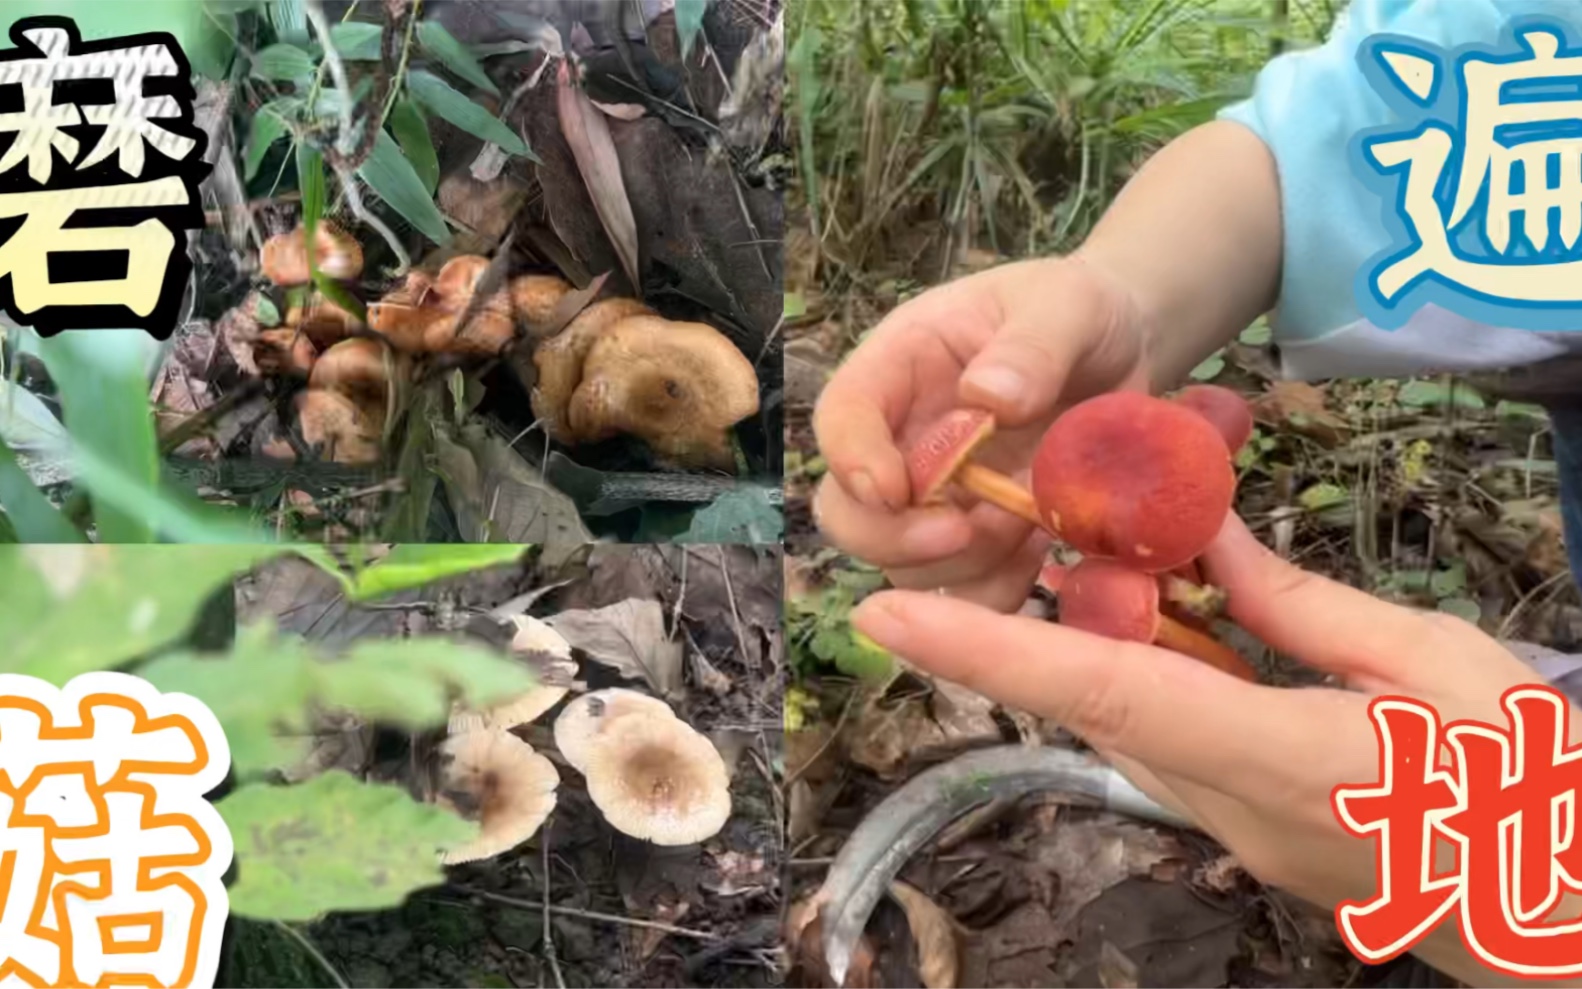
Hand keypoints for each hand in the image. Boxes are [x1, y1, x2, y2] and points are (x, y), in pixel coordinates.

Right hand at [812, 256, 1147, 610]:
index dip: (851, 459)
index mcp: (900, 368)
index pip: (842, 416)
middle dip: (892, 535)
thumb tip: (989, 399)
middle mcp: (900, 441)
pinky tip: (1039, 553)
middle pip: (846, 510)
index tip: (891, 488)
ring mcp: (935, 499)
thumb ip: (1032, 346)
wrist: (1122, 350)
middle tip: (962, 530)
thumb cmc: (1079, 312)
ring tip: (1027, 524)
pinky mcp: (976, 540)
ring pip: (900, 564)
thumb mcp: (1067, 305)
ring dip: (958, 563)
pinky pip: (963, 592)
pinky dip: (995, 591)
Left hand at [848, 513, 1563, 985]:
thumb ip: (1305, 607)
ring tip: (1081, 563)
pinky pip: (1163, 746)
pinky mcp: (1245, 837)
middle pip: (1093, 705)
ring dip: (1081, 650)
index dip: (988, 655)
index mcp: (1285, 759)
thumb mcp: (1439, 668)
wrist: (1564, 918)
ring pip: (1122, 725)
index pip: (1105, 695)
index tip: (891, 618)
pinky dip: (1140, 679)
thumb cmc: (1529, 787)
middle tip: (973, 553)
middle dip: (1013, 636)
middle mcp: (1231, 808)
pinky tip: (1162, 621)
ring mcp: (1234, 835)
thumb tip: (1202, 543)